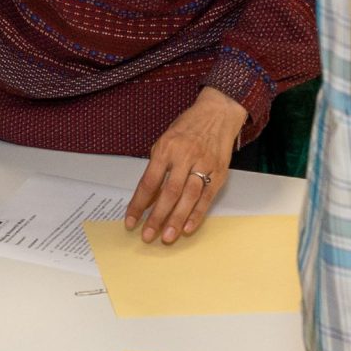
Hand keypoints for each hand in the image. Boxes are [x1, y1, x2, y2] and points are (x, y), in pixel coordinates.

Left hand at [126, 88, 248, 244]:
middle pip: (169, 192)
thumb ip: (157, 168)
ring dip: (177, 220)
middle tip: (148, 236)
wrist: (218, 114)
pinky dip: (197, 214)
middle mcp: (184, 157)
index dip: (138, 204)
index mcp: (166, 149)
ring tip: (167, 237)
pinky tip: (188, 228)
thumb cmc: (187, 128)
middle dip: (157, 217)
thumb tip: (148, 198)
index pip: (148, 182)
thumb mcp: (165, 141)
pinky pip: (207, 197)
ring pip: (188, 197)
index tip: (131, 221)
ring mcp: (204, 165)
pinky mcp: (219, 172)